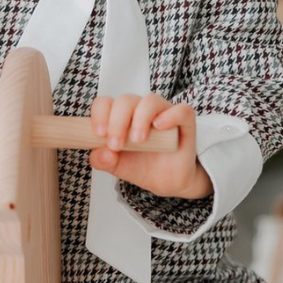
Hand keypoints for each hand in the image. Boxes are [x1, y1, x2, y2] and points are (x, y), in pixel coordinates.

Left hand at [88, 94, 210, 199]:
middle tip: (116, 145)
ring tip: (138, 140)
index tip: (99, 134)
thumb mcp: (116, 167)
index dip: (99, 114)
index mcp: (121, 116)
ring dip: (140, 119)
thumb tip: (101, 153)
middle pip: (125, 101)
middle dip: (117, 122)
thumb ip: (102, 160)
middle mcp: (140, 110)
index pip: (105, 103)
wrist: (168, 182)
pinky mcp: (184, 121)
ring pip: (150, 101)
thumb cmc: (142, 167)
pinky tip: (159, 126)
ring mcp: (163, 113)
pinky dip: (170, 116)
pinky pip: (181, 110)